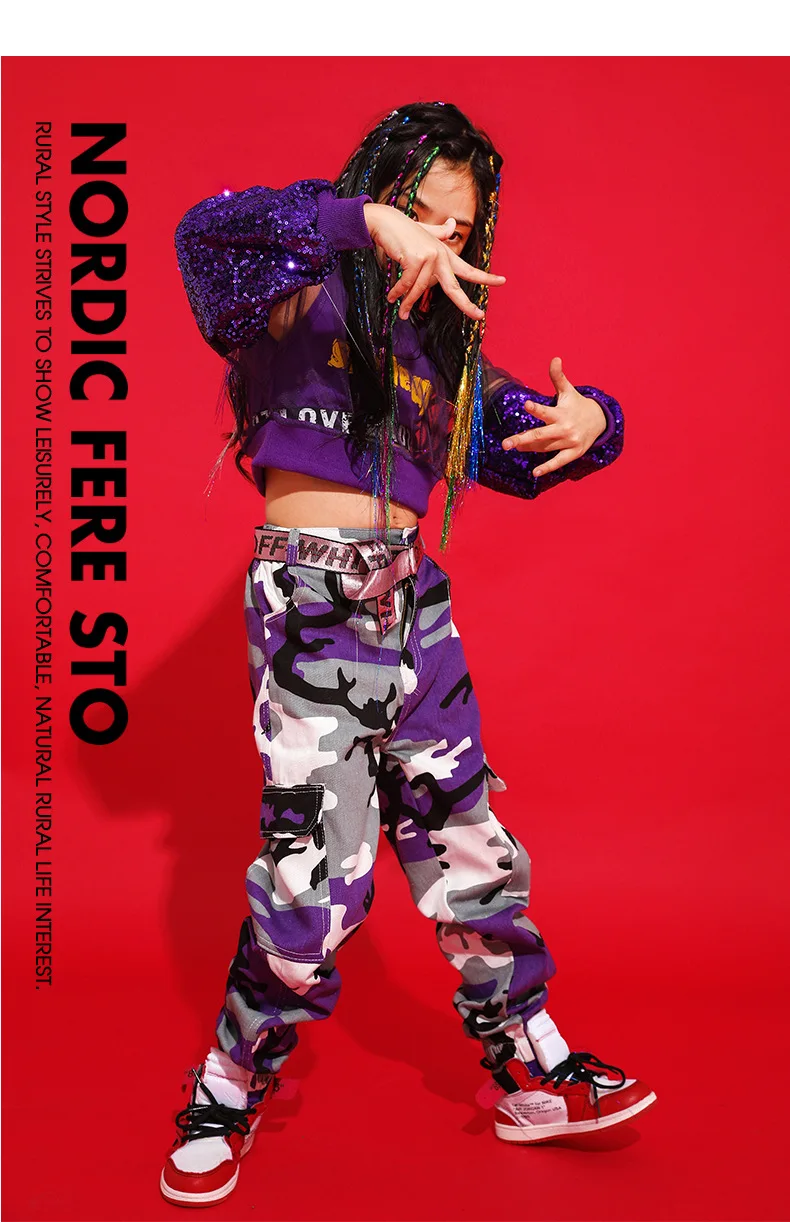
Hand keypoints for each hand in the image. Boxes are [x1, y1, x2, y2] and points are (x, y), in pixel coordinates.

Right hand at [362, 201, 505, 321]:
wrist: (386, 221)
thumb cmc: (404, 231)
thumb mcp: (426, 234)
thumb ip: (440, 233)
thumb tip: (452, 223)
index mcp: (445, 254)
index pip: (468, 269)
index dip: (485, 277)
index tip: (502, 281)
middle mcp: (440, 256)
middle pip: (454, 287)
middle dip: (466, 304)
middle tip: (479, 316)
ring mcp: (429, 257)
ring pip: (419, 290)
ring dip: (408, 304)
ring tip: (402, 314)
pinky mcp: (416, 260)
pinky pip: (407, 285)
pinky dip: (398, 293)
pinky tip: (391, 298)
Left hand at [501, 357, 608, 477]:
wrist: (600, 420)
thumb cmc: (577, 404)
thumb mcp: (568, 390)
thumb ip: (558, 377)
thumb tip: (555, 358)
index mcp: (561, 413)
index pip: (546, 411)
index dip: (536, 408)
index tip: (526, 404)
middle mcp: (564, 429)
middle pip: (540, 435)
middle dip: (522, 439)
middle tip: (505, 444)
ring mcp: (569, 442)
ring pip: (544, 447)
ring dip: (528, 449)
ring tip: (512, 447)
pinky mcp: (573, 453)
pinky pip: (558, 461)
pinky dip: (547, 467)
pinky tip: (535, 473)